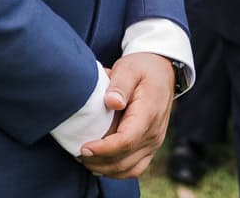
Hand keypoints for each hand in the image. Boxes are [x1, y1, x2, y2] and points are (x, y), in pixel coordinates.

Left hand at [77, 53, 175, 178]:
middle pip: (125, 159)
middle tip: (77, 154)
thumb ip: (120, 84)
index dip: (103, 149)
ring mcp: (154, 142)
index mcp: (149, 113)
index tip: (83, 148)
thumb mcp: (129, 68)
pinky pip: (135, 168)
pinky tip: (99, 165)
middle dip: (99, 161)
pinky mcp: (151, 147)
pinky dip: (116, 171)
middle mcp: (154, 132)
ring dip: (106, 168)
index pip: (126, 141)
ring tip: (85, 160)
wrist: (162, 72)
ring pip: (129, 169)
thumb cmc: (142, 69)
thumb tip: (112, 102)